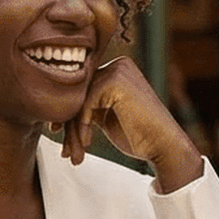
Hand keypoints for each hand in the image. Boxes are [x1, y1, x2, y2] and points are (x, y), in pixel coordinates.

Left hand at [55, 56, 204, 192]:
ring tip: (74, 154)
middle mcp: (117, 64)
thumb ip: (89, 104)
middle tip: (65, 150)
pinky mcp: (115, 82)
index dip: (67, 114)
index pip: (81, 90)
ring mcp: (117, 71)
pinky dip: (82, 126)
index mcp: (116, 69)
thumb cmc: (137, 135)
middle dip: (68, 125)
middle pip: (78, 94)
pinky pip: (84, 105)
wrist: (162, 146)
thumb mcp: (107, 114)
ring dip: (73, 131)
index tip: (58, 133)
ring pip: (79, 101)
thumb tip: (56, 106)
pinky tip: (87, 143)